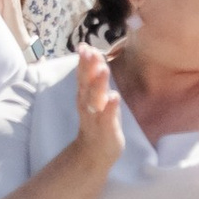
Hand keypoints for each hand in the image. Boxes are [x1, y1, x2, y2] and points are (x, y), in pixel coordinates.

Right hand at [70, 45, 122, 172]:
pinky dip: (110, 107)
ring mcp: (96, 116)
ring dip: (99, 84)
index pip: (83, 75)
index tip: (85, 46)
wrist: (93, 152)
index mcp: (86, 95)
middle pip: (87, 83)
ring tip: (104, 70)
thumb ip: (93, 76)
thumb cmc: (97, 119)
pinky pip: (107, 117)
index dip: (84, 61)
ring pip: (95, 98)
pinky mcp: (106, 128)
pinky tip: (114, 97)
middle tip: (91, 52)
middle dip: (89, 67)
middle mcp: (88, 103)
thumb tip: (92, 53)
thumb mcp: (94, 96)